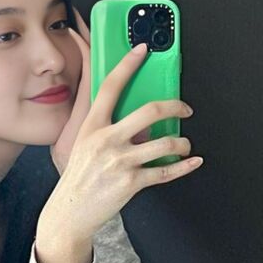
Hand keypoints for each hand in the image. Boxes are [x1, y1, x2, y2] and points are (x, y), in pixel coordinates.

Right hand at [41, 23, 201, 243]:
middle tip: (184, 107)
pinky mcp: (131, 182)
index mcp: (92, 126)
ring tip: (184, 144)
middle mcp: (106, 140)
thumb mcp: (83, 145)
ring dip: (182, 142)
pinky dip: (185, 166)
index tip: (142, 50)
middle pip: (149, 111)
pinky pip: (166, 171)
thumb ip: (108, 129)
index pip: (110, 87)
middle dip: (175, 105)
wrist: (70, 211)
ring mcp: (120, 161)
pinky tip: (193, 161)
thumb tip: (140, 122)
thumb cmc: (79, 177)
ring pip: (165, 143)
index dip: (128, 65)